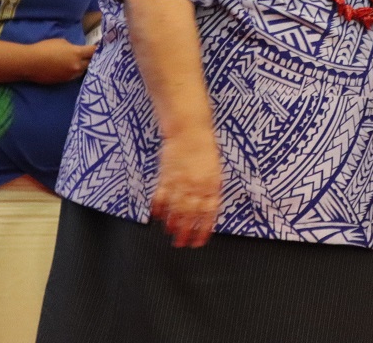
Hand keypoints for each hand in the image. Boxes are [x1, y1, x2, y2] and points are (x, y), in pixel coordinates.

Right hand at [26, 38, 95, 83]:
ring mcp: (71, 75)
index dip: (98, 48)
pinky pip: (74, 76)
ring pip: (83, 71)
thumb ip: (72, 47)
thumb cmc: (44, 48)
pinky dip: (75, 71)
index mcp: (77, 54)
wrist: (30, 63)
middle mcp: (76, 66)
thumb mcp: (61, 42)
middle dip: (92, 58)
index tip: (102, 46)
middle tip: (93, 55)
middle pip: (91, 63)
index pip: (93, 51)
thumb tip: (76, 50)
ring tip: (84, 62)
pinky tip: (72, 68)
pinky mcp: (64, 81)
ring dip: (84, 66)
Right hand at [151, 127, 222, 247]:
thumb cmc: (204, 147)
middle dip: (185, 232)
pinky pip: (161, 196)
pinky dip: (158, 208)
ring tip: (170, 233)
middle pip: (190, 214)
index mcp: (211, 184)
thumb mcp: (215, 169)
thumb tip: (209, 208)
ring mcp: (179, 181)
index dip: (203, 229)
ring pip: (175, 208)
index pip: (208, 213)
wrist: (189, 129)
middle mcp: (195, 185)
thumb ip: (211, 189)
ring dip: (172, 223)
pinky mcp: (166, 175)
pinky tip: (157, 216)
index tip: (199, 241)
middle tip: (181, 243)